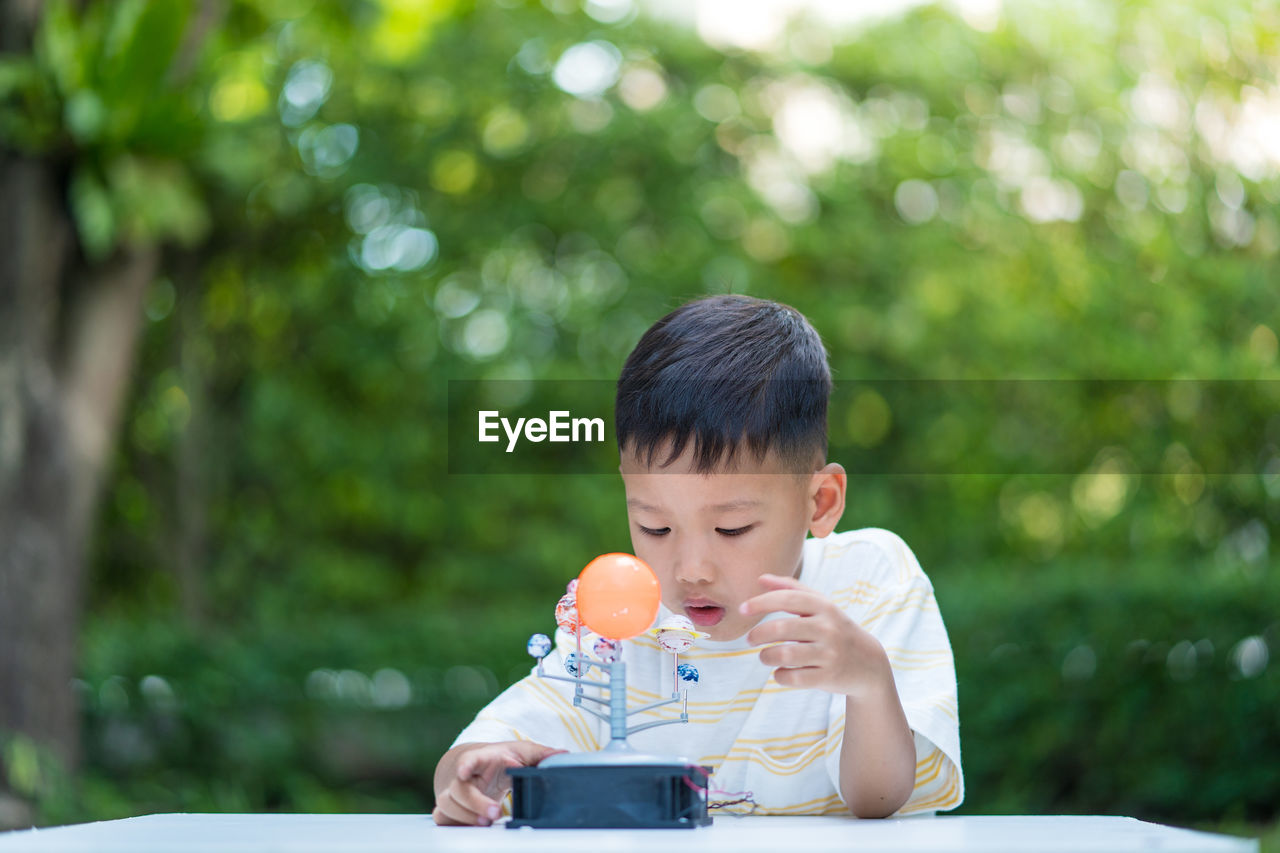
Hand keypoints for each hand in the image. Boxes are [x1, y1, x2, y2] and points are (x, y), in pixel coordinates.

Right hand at [432, 741, 564, 825]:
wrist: (476, 768)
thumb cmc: (501, 758)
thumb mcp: (522, 751)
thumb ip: (541, 754)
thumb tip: (564, 755)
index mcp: (481, 758)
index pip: (469, 759)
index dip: (465, 765)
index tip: (464, 771)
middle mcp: (462, 776)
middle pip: (459, 789)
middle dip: (475, 803)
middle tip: (495, 813)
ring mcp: (453, 793)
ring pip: (446, 806)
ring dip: (466, 817)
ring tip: (487, 823)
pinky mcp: (449, 809)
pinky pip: (443, 820)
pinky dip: (457, 825)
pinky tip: (475, 827)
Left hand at [740, 573, 891, 695]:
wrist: (869, 663)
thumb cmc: (835, 629)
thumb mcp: (821, 605)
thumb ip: (791, 589)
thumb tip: (761, 579)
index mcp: (825, 607)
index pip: (788, 599)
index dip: (762, 602)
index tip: (742, 609)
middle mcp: (829, 629)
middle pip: (783, 628)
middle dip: (759, 634)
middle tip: (750, 639)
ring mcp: (829, 654)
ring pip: (786, 655)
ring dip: (767, 656)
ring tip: (764, 656)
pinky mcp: (828, 677)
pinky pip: (794, 678)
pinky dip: (780, 675)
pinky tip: (780, 671)